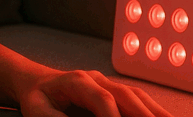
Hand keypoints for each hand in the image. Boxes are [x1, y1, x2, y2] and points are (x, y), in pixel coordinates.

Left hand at [17, 68, 174, 116]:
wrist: (36, 83)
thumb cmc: (37, 99)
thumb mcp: (37, 110)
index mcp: (77, 81)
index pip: (102, 98)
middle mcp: (96, 79)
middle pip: (127, 94)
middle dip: (145, 114)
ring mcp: (107, 83)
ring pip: (137, 96)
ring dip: (156, 113)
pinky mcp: (115, 92)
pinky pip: (138, 100)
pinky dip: (153, 110)